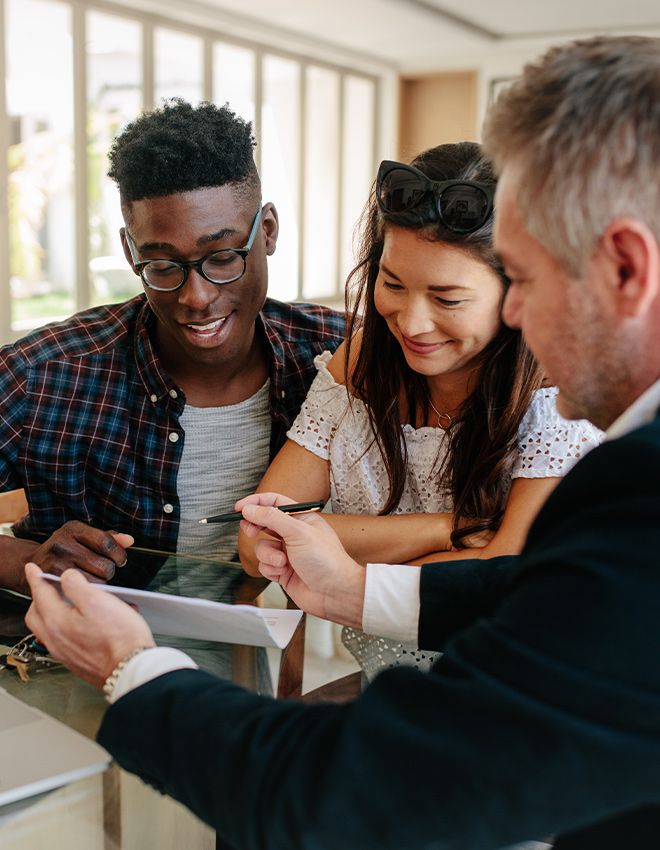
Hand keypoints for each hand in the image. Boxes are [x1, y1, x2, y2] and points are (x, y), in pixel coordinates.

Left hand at [24, 564, 154, 688]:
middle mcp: (56, 640)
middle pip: (36, 615)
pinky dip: (67, 625)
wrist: (130, 669)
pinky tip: (87, 622)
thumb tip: (67, 577)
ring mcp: (65, 653)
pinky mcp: (77, 661)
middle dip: (39, 598)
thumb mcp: (97, 600)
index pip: (40, 594)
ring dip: (52, 612)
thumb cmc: (118, 637)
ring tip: (68, 602)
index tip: (32, 568)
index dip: (36, 577)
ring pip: (49, 628)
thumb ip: (76, 585)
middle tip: (46, 586)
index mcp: (56, 622)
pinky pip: (64, 639)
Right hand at [28, 521, 133, 582]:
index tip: (120, 560)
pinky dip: (88, 592)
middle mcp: (62, 542)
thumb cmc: (64, 550)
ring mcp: (55, 562)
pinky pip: (82, 591)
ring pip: (95, 581)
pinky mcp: (52, 580)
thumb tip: (130, 540)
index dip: (118, 554)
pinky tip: (84, 587)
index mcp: (74, 528)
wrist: (28, 564)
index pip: (106, 542)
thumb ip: (109, 538)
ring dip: (99, 583)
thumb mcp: (84, 537)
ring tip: (93, 578)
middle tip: (103, 571)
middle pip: (103, 565)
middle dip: (108, 571)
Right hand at [235, 492, 365, 627]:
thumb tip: (250, 509)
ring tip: (282, 562)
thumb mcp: (298, 532)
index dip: (256, 503)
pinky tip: (283, 572)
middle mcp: (294, 534)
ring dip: (268, 554)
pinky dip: (271, 568)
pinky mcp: (283, 571)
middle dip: (256, 528)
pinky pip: (265, 565)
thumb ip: (271, 518)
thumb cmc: (327, 560)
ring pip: (262, 547)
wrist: (335, 593)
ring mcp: (287, 553)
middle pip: (264, 524)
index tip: (239, 508)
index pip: (275, 503)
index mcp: (302, 518)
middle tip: (251, 531)